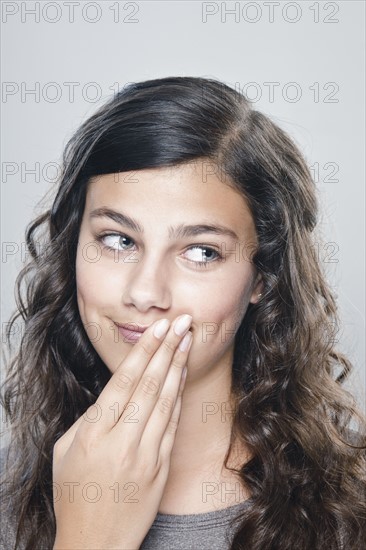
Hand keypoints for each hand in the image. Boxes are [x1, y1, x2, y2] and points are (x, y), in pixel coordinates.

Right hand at [52, 314, 191, 548]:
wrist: (95, 544)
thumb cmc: (74, 496)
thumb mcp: (66, 452)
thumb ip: (89, 419)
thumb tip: (113, 393)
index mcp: (92, 433)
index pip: (123, 381)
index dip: (144, 351)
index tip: (158, 328)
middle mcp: (121, 441)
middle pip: (148, 384)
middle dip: (167, 348)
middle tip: (180, 321)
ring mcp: (145, 455)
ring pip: (165, 400)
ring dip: (177, 366)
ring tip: (188, 340)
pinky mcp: (160, 468)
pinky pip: (172, 424)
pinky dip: (178, 396)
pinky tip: (183, 375)